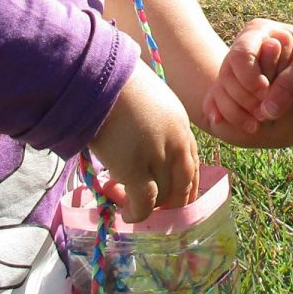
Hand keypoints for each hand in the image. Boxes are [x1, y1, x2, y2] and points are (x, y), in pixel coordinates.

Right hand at [87, 68, 197, 221]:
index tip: (175, 198)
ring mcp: (158, 158)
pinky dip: (136, 214)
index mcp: (181, 126)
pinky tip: (126, 214)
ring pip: (164, 196)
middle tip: (154, 209)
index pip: (192, 164)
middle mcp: (176, 143)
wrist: (100, 79)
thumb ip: (156, 125)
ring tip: (128, 204)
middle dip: (172, 202)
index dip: (185, 186)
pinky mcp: (136, 170)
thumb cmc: (118, 85)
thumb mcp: (150, 101)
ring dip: (149, 207)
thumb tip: (143, 143)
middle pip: (184, 185)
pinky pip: (144, 204)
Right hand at [205, 19, 292, 147]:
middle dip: (244, 98)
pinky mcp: (227, 82)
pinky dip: (218, 112)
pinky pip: (213, 97)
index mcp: (258, 31)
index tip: (268, 95)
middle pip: (226, 73)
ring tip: (255, 125)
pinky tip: (221, 122)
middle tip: (264, 116)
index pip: (241, 55)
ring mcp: (231, 64)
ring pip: (219, 87)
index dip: (250, 80)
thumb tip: (268, 111)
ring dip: (234, 109)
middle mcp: (239, 45)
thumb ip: (292, 83)